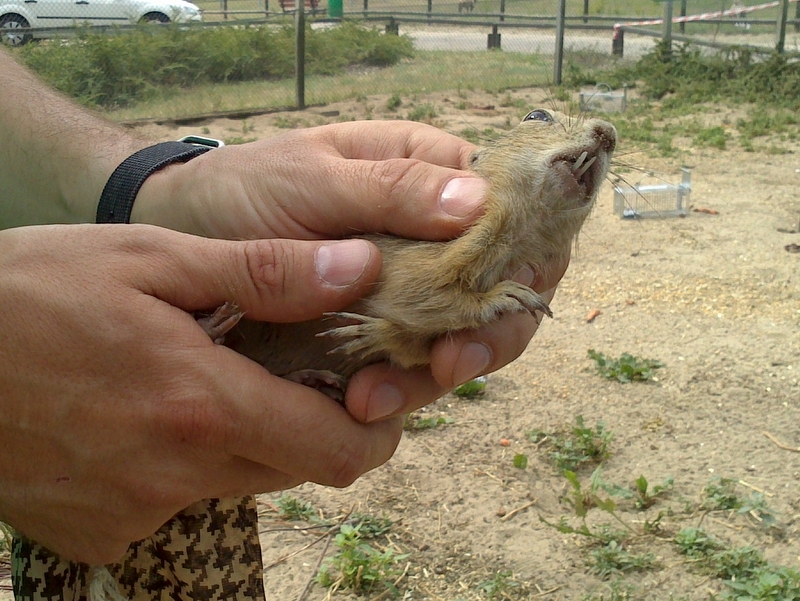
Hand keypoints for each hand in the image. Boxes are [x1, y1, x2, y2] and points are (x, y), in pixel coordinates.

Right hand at [0, 223, 402, 564]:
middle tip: (291, 371)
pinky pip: (176, 502)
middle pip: (293, 469)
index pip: (336, 450)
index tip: (372, 396)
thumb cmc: (28, 292)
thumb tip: (360, 268)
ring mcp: (131, 514)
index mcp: (199, 406)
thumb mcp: (151, 259)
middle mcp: (173, 476)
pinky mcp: (96, 532)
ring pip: (237, 482)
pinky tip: (146, 413)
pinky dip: (184, 462)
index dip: (374, 429)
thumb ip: (265, 272)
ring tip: (207, 378)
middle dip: (312, 427)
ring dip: (245, 437)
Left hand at [134, 121, 569, 422]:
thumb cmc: (246, 188)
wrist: (177, 234)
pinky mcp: (370, 338)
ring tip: (377, 397)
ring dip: (429, 376)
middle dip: (484, 337)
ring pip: (453, 341)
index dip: (524, 265)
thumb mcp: (314, 175)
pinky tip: (359, 404)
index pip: (514, 222)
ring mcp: (401, 294)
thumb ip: (393, 188)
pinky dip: (390, 391)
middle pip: (497, 294)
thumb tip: (478, 201)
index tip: (498, 306)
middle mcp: (430, 240)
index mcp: (432, 179)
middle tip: (450, 365)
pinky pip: (401, 368)